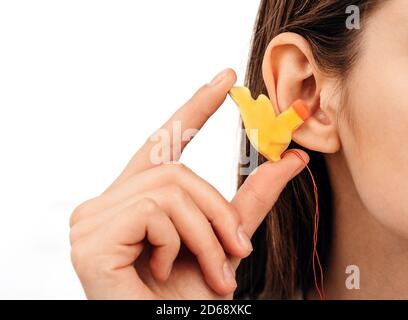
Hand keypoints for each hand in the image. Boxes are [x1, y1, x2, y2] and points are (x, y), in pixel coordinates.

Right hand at [69, 68, 308, 298]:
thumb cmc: (188, 294)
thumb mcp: (225, 240)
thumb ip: (253, 199)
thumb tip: (291, 159)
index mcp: (135, 199)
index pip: (163, 142)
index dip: (195, 109)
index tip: (224, 79)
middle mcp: (107, 200)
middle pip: (175, 172)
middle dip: (216, 211)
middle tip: (237, 251)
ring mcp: (92, 216)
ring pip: (170, 190)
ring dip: (204, 234)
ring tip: (212, 272)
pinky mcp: (90, 234)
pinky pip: (154, 212)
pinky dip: (175, 244)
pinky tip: (160, 270)